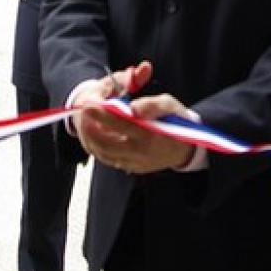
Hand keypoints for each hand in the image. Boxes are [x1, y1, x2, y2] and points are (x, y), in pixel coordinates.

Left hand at [74, 62, 193, 174]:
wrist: (187, 148)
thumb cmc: (177, 119)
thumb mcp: (170, 105)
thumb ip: (151, 105)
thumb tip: (133, 109)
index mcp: (151, 134)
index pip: (122, 124)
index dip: (103, 114)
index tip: (89, 103)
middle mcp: (141, 152)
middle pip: (108, 142)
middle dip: (92, 127)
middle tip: (83, 111)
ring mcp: (136, 162)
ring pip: (106, 153)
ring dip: (92, 137)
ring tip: (86, 121)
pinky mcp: (133, 167)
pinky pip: (111, 159)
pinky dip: (100, 147)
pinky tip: (96, 134)